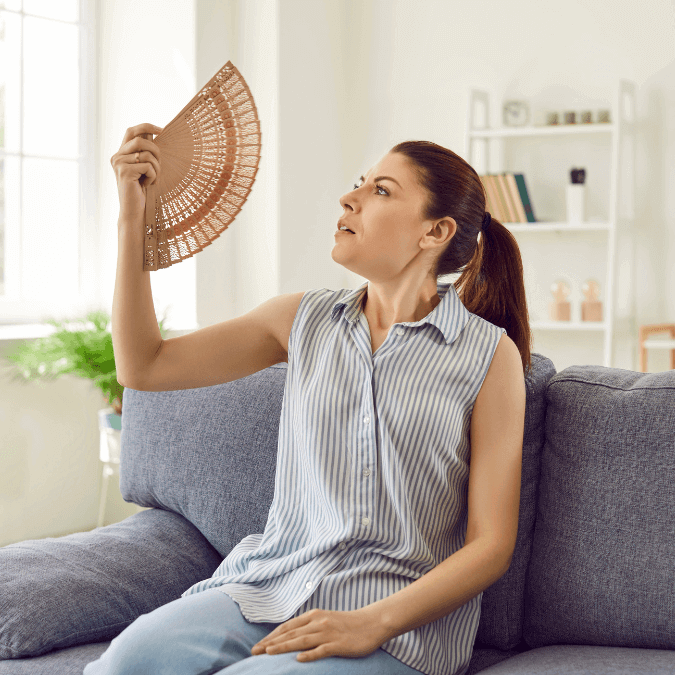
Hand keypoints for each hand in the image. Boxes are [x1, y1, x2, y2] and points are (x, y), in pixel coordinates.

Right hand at [110, 123, 163, 223]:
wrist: (135, 211)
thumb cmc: (143, 192)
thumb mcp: (145, 169)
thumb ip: (146, 152)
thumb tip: (155, 133)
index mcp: (121, 154)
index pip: (131, 131)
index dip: (146, 126)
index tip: (162, 130)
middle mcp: (117, 156)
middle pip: (140, 140)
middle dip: (156, 151)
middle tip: (159, 166)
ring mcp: (119, 163)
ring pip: (146, 154)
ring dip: (156, 168)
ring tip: (153, 179)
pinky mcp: (124, 172)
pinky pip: (148, 166)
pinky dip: (153, 176)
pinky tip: (148, 185)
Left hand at [250, 607, 388, 662]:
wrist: (371, 622)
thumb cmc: (348, 624)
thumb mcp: (325, 620)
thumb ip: (309, 626)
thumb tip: (292, 635)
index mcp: (314, 616)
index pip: (288, 627)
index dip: (272, 636)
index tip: (258, 646)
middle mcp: (318, 622)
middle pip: (291, 633)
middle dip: (271, 643)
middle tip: (255, 652)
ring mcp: (328, 633)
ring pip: (302, 640)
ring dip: (284, 647)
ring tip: (269, 653)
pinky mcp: (339, 644)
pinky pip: (322, 650)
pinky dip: (309, 654)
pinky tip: (298, 660)